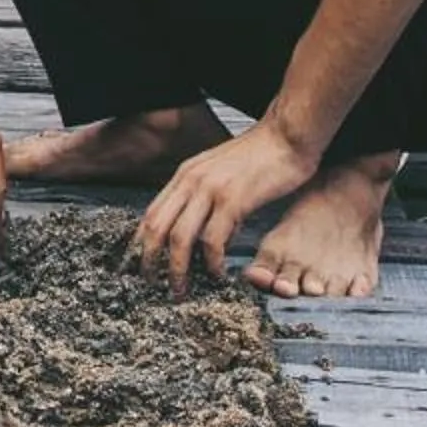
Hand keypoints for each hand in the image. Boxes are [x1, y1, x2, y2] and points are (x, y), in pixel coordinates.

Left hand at [134, 116, 317, 296]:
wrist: (286, 136)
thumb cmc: (261, 157)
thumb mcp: (222, 174)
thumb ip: (208, 199)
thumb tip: (207, 237)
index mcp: (185, 174)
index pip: (151, 213)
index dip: (142, 243)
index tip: (140, 265)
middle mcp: (191, 180)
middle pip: (157, 227)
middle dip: (150, 261)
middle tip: (151, 285)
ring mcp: (210, 190)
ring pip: (179, 237)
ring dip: (178, 269)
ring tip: (181, 290)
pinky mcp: (233, 200)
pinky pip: (213, 239)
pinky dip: (212, 262)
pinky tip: (218, 275)